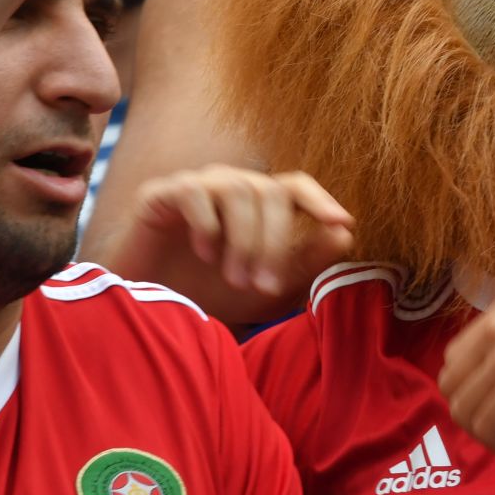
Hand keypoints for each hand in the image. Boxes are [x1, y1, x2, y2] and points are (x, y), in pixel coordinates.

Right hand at [114, 165, 354, 297]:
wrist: (149, 308)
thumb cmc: (212, 294)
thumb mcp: (267, 289)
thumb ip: (306, 262)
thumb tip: (345, 232)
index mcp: (259, 204)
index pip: (295, 186)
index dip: (320, 199)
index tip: (340, 222)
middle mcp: (232, 186)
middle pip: (269, 192)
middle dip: (273, 241)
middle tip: (263, 285)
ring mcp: (197, 186)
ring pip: (238, 190)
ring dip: (244, 238)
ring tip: (235, 279)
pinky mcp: (162, 194)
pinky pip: (195, 192)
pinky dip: (207, 225)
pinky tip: (204, 255)